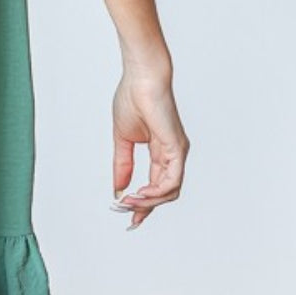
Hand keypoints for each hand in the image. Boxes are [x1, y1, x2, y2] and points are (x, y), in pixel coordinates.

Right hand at [111, 66, 189, 229]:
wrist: (141, 78)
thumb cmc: (132, 98)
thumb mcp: (122, 139)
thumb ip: (122, 165)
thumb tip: (118, 188)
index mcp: (160, 151)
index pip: (156, 185)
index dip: (142, 203)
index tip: (127, 216)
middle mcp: (172, 154)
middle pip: (163, 192)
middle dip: (143, 207)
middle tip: (125, 213)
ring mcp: (177, 152)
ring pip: (169, 191)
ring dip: (148, 202)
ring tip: (128, 203)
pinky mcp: (177, 148)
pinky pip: (171, 180)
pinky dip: (156, 192)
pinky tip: (140, 194)